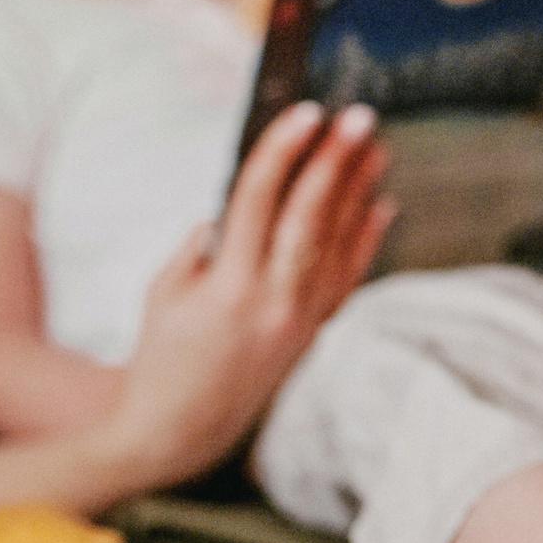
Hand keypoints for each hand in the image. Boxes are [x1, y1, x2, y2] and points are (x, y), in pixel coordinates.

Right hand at [103, 102, 392, 479]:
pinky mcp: (312, 334)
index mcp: (226, 287)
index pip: (259, 200)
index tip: (305, 113)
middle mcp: (271, 303)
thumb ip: (198, 245)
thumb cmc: (160, 354)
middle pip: (311, 217)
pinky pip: (346, 278)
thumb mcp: (163, 292)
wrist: (180, 428)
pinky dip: (366, 240)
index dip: (284, 151)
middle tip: (358, 118)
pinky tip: (382, 205)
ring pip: (336, 244)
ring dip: (358, 192)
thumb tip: (234, 205)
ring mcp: (299, 320)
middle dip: (336, 162)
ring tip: (376, 147)